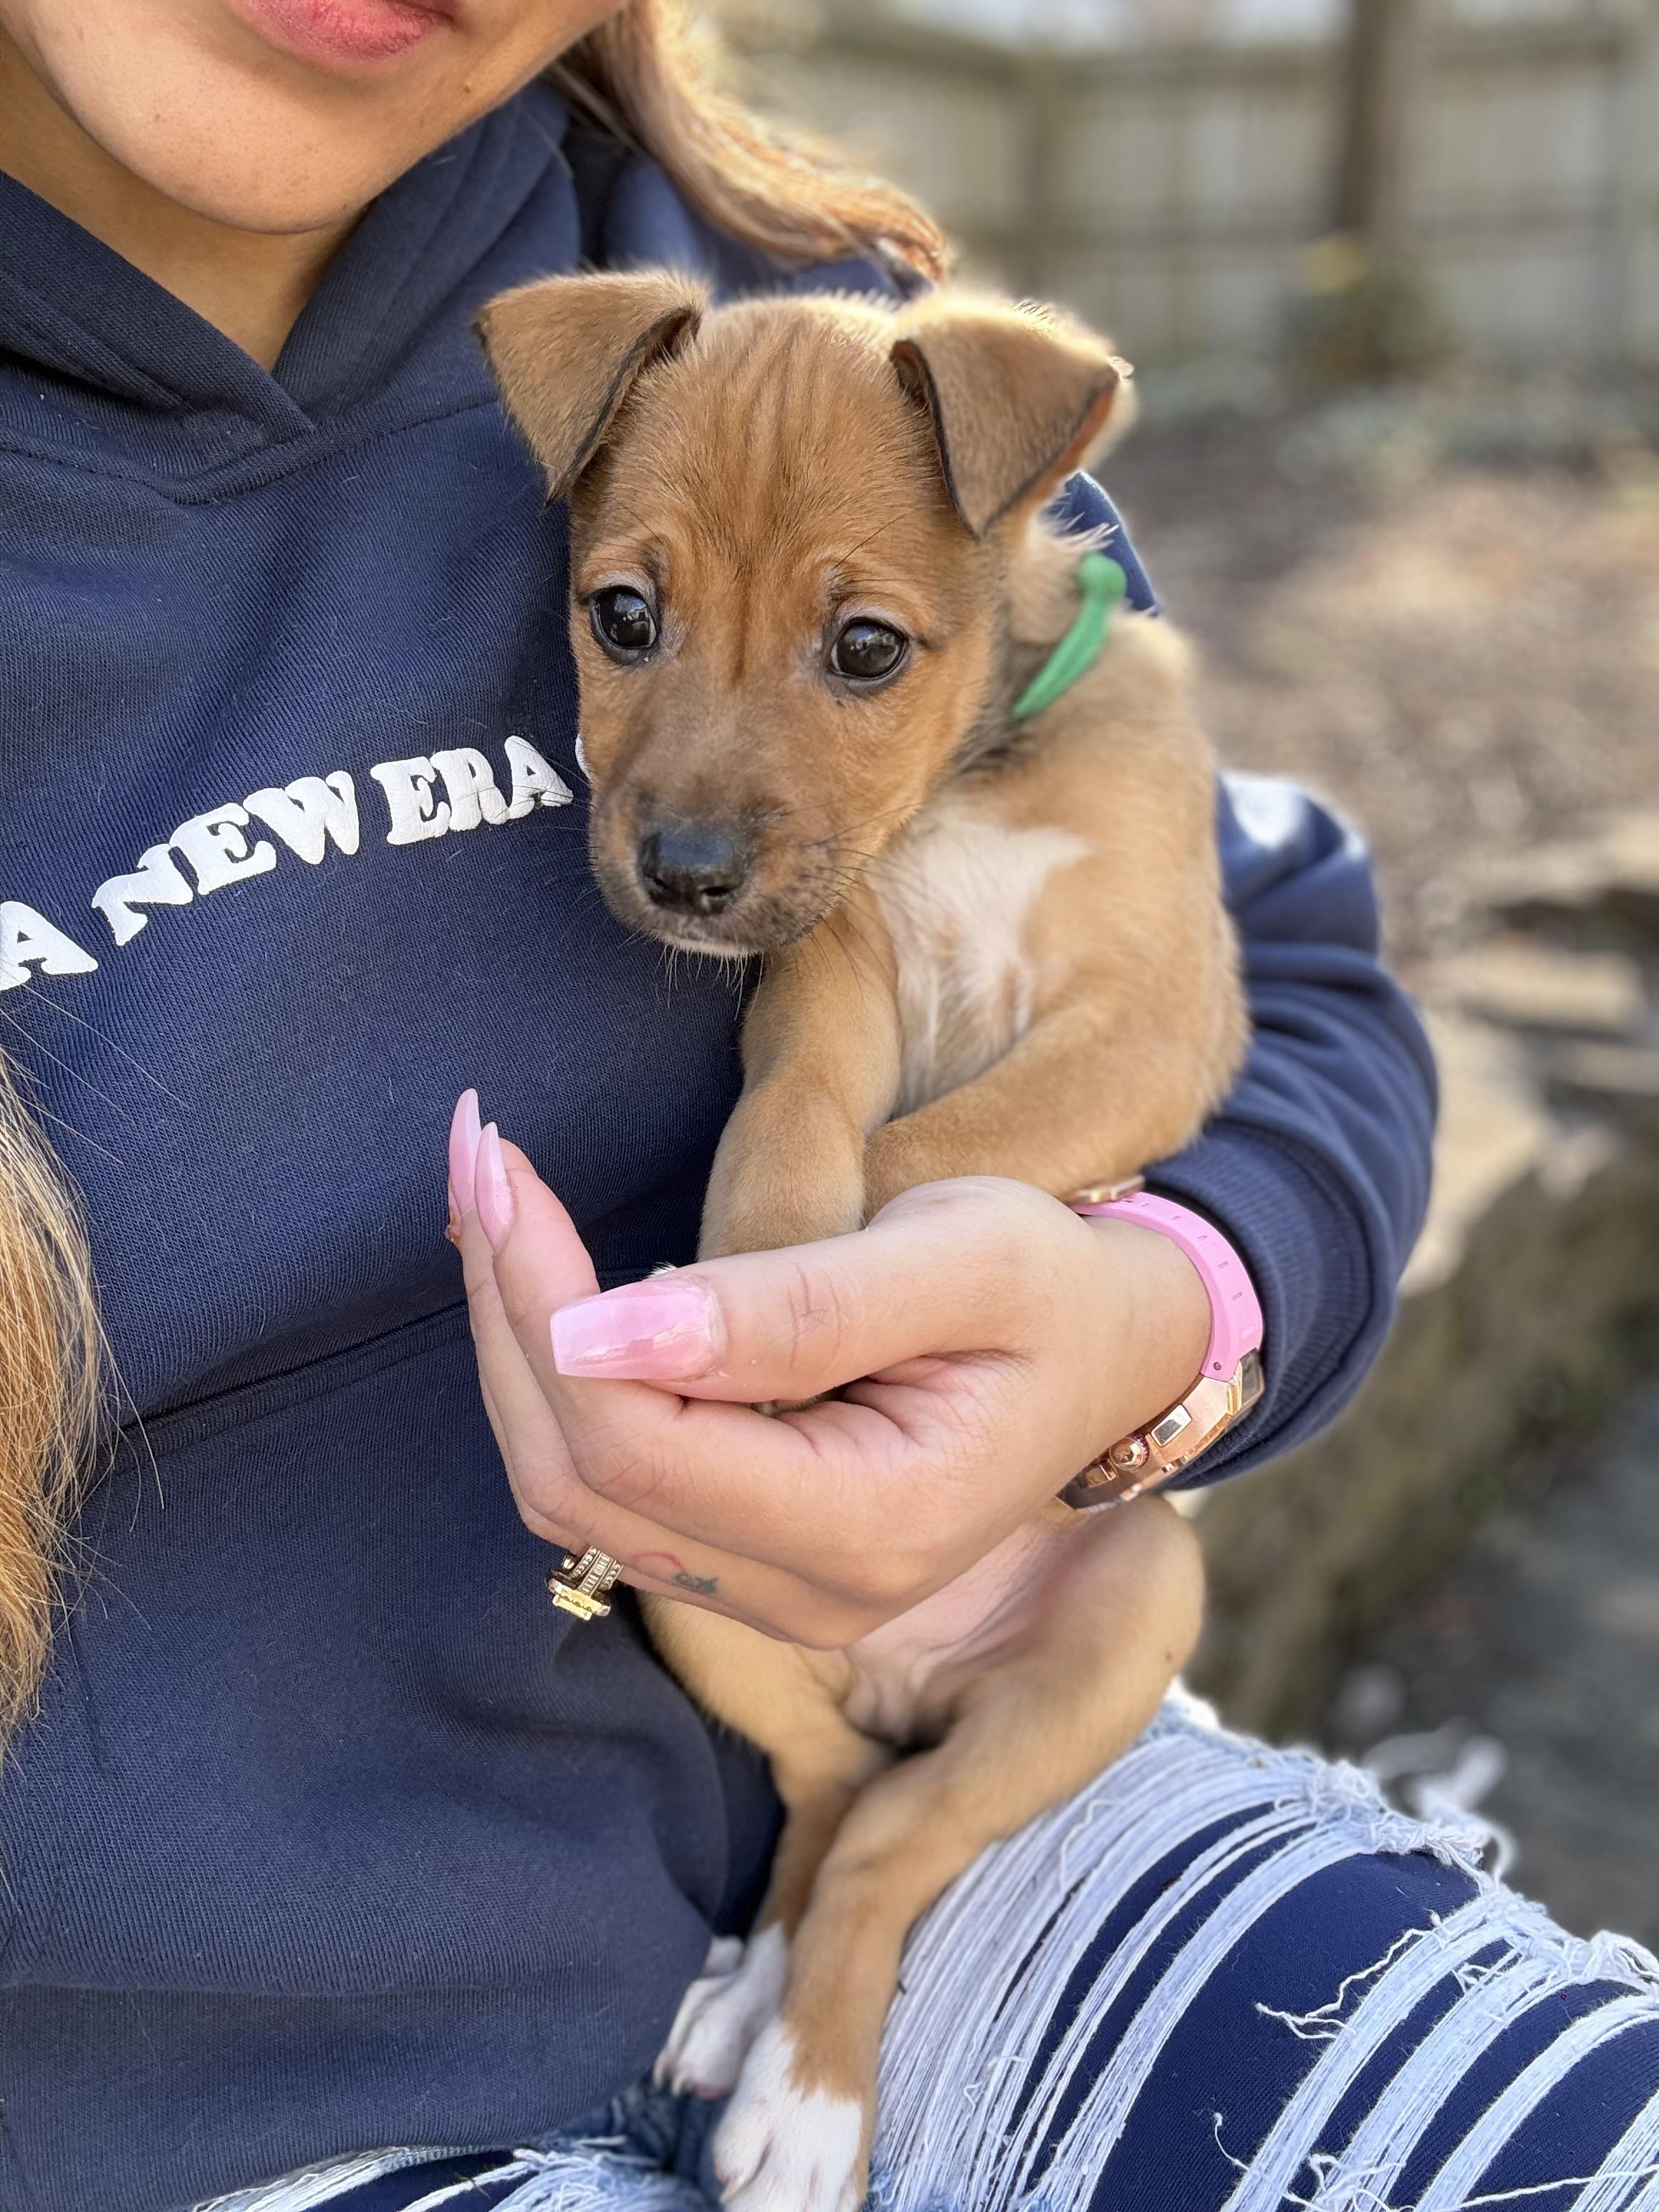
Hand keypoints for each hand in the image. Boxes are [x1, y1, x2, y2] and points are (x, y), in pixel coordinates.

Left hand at [450, 1096, 1211, 1648]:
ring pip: (568, 1491)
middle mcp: (811, 1595)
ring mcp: (772, 1592)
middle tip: (473, 1150)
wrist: (1112, 1353)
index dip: (546, 1309)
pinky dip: (550, 1376)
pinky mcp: (746, 1559)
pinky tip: (535, 1271)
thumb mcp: (961, 1260)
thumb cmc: (1053, 1286)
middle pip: (578, 1477)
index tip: (503, 1164)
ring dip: (509, 1340)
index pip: (641, 1441)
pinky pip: (603, 1485)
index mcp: (876, 1528)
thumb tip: (604, 1329)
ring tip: (486, 1192)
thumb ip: (799, 1307)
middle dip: (504, 1308)